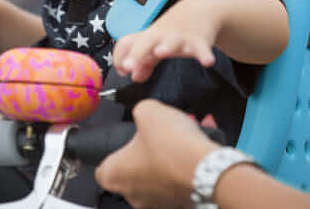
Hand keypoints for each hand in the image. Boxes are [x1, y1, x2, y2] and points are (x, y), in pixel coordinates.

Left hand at [95, 99, 219, 208]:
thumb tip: (146, 113)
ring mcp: (158, 202)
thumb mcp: (148, 110)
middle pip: (133, 170)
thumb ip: (140, 110)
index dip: (113, 151)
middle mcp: (133, 194)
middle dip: (145, 151)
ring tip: (181, 136)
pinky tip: (195, 145)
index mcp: (115, 175)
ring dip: (167, 156)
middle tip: (156, 135)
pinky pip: (179, 179)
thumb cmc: (173, 148)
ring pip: (158, 174)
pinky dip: (186, 164)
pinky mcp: (180, 202)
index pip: (102, 169)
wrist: (208, 169)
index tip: (123, 142)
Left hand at [113, 0, 215, 82]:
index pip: (127, 42)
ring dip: (166, 46)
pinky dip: (204, 54)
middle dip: (136, 53)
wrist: (199, 10)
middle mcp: (161, 35)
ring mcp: (180, 36)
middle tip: (128, 66)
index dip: (120, 56)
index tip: (121, 70)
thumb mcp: (157, 44)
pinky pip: (201, 47)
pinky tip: (207, 61)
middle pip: (145, 41)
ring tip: (161, 52)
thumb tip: (134, 77)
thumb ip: (145, 62)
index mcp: (148, 37)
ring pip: (171, 41)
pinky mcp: (199, 39)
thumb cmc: (174, 30)